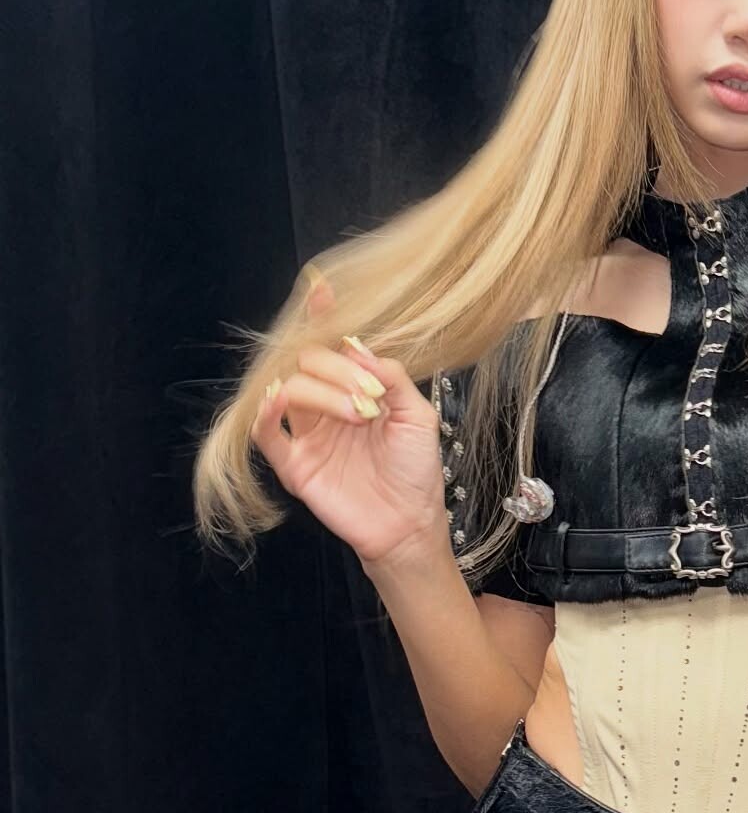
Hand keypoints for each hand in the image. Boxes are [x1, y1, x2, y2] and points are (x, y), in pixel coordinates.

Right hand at [248, 269, 448, 570]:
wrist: (411, 523)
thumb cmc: (417, 470)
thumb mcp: (418, 415)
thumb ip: (392, 377)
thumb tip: (355, 344)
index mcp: (355, 389)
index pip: (332, 346)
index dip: (322, 317)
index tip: (320, 290)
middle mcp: (327, 406)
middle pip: (308, 361)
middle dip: (337, 368)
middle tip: (370, 395)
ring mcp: (307, 434)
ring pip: (290, 388)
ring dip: (321, 391)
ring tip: (358, 415)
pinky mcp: (294, 465)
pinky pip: (265, 434)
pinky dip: (265, 413)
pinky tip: (280, 402)